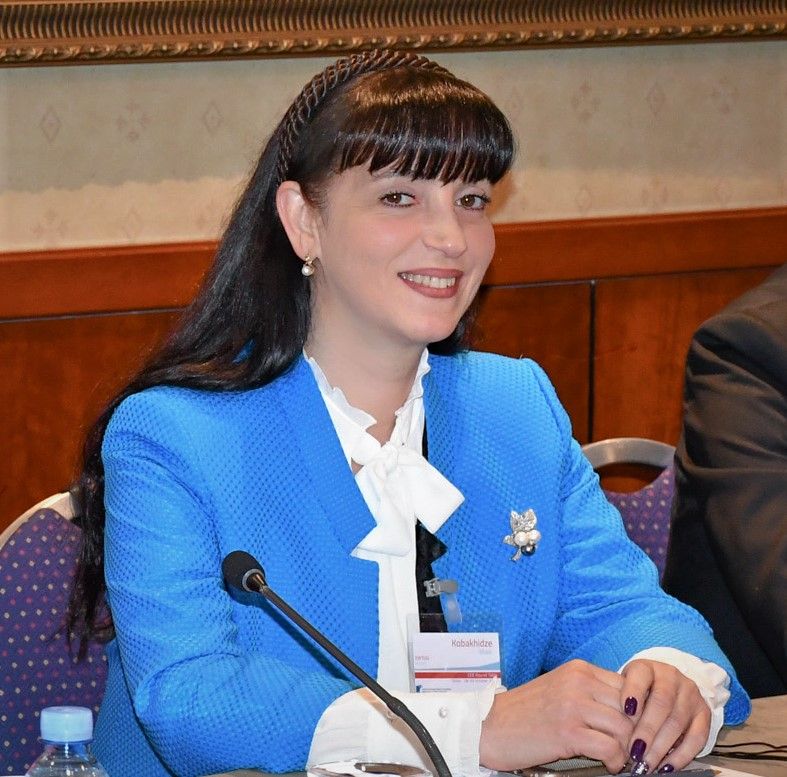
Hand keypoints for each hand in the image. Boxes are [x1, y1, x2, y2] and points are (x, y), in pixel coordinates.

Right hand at [479, 659, 633, 773]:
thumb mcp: (560, 690)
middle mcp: (578, 682)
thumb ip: (590, 692)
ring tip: (617, 757)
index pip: (628, 686)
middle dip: (634, 732)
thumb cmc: (525, 712)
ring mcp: (573, 706)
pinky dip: (614, 761)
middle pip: (631, 707)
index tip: (633, 729)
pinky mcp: (568, 732)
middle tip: (630, 748)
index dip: (637, 711)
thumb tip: (628, 710)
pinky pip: (611, 748)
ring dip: (626, 749)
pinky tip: (606, 764)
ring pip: (625, 728)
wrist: (490, 726)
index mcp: (579, 669)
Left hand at [620, 659, 710, 772]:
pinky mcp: (704, 713)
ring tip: (646, 764)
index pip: (640, 675)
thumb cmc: (638, 691)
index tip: (625, 712)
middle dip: (647, 730)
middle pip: (661, 702)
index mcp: (647, 667)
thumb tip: (611, 731)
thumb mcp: (624, 685)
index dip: (633, 692)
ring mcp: (690, 694)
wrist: (666, 686)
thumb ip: (620, 701)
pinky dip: (682, 755)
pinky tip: (666, 767)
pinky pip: (697, 737)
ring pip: (677, 721)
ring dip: (661, 747)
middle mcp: (671, 677)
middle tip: (634, 752)